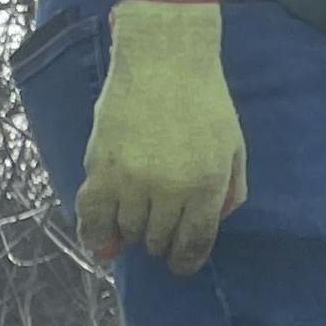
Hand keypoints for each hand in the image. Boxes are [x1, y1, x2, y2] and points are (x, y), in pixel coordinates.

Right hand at [76, 0, 246, 274]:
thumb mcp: (233, 145)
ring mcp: (131, 181)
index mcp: (206, 183)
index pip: (193, 242)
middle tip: (158, 230)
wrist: (163, 59)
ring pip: (127, 232)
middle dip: (160, 241)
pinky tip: (101, 241)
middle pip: (157, 240)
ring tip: (134, 220)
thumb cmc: (204, 100)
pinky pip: (92, 218)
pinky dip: (94, 235)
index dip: (185, 261)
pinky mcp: (100, 170)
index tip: (179, 265)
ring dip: (131, 233)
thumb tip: (211, 224)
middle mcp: (168, 189)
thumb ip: (229, 188)